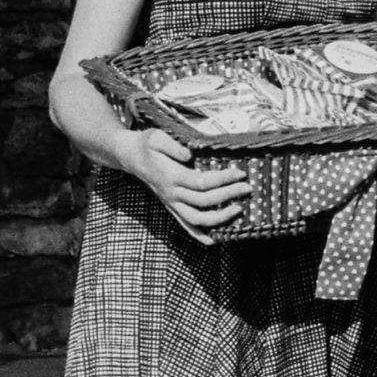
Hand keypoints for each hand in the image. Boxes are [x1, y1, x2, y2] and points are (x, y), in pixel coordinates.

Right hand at [119, 129, 249, 244]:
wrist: (129, 156)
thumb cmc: (146, 144)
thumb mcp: (156, 137)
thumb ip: (173, 146)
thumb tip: (190, 154)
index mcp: (171, 176)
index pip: (202, 182)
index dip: (223, 179)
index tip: (240, 173)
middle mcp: (171, 193)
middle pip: (204, 201)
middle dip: (229, 196)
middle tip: (247, 187)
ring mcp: (171, 203)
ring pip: (196, 219)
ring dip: (220, 218)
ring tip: (239, 209)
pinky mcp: (171, 207)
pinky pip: (185, 226)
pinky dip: (200, 235)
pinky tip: (215, 239)